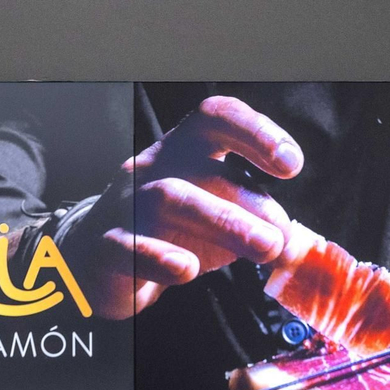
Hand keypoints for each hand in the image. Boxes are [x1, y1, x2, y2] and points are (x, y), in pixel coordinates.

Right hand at [59, 96, 302, 318]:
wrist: (94, 262)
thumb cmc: (168, 233)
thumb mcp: (216, 218)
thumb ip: (254, 221)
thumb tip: (295, 242)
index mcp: (183, 151)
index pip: (215, 118)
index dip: (256, 131)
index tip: (291, 165)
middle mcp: (153, 168)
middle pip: (200, 169)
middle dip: (250, 202)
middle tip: (282, 238)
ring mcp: (125, 205)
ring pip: (170, 200)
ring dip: (224, 223)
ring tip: (264, 250)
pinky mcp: (105, 248)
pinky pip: (129, 246)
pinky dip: (160, 258)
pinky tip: (187, 270)